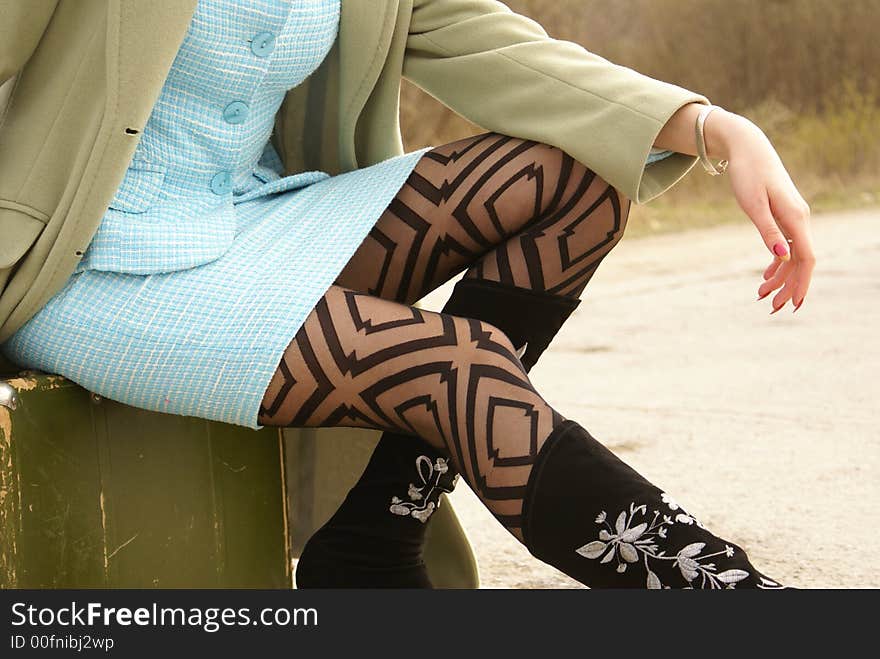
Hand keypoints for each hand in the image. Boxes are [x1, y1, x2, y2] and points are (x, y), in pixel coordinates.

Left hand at [706, 110, 815, 312]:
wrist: (748, 149)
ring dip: (780, 277)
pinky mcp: (783, 216)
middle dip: (788, 287)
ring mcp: (793, 218)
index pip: (806, 258)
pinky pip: (786, 245)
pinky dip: (777, 262)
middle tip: (772, 309)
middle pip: (800, 261)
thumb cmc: (748, 174)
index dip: (802, 283)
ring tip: (761, 295)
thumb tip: (782, 256)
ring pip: (792, 255)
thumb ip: (768, 231)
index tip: (794, 305)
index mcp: (796, 218)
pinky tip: (766, 275)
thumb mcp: (753, 205)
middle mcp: (799, 220)